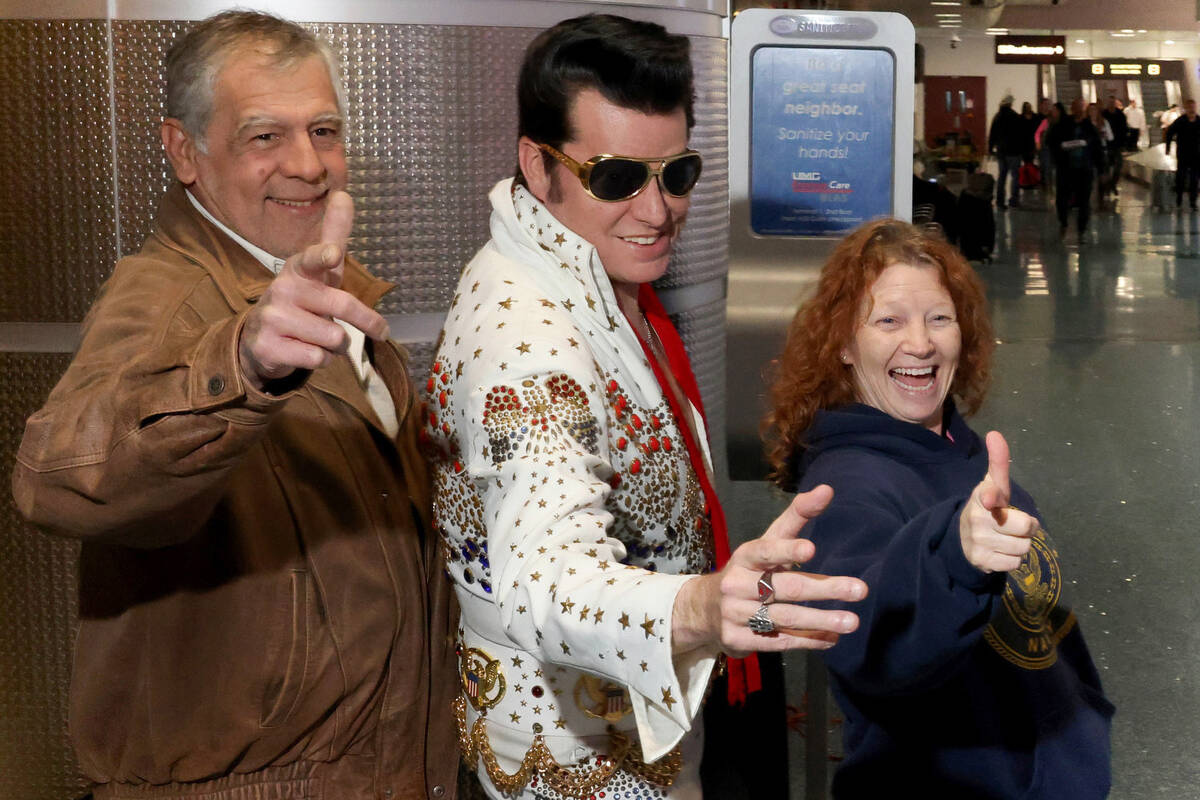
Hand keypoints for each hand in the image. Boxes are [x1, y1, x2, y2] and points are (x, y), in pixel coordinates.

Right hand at [237, 191, 389, 388]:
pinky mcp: (269, 348)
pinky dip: (322, 359)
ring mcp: (273, 319)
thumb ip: (334, 235)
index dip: (324, 256)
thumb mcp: (319, 270)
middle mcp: (282, 289)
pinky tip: (305, 350)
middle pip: (341, 306)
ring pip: (334, 338)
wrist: (261, 337)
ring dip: (337, 344)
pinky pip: (318, 358)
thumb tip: (345, 194)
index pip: (312, 258)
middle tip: (383, 330)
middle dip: (368, 321)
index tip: (335, 254)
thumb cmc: (303, 298)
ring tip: (320, 337)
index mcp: (298, 268)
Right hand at [672, 485, 866, 657]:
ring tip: (853, 621)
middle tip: (860, 589)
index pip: (765, 551)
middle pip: (785, 588)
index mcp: (745, 557)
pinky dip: (808, 640)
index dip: (787, 551)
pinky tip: (831, 638)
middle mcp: (737, 585)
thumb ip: (797, 517)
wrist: (703, 609)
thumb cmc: (748, 571)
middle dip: (824, 589)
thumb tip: (828, 489)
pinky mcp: (739, 640)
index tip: (811, 550)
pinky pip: (779, 642)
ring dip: (821, 620)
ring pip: (785, 618)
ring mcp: (736, 614)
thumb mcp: (766, 542)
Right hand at [958, 431, 1038, 573]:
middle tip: (1012, 525)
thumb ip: (998, 462)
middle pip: (1026, 527)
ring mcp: (979, 541)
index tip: (990, 499)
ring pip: (1023, 547)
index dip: (991, 497)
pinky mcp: (982, 561)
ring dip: (1019, 544)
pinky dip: (1011, 559)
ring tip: (1005, 539)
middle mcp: (978, 519)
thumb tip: (995, 433)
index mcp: (982, 497)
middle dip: (1025, 528)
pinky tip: (999, 552)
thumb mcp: (992, 486)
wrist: (960, 540)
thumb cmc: (986, 509)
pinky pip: (1014, 563)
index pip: (988, 495)